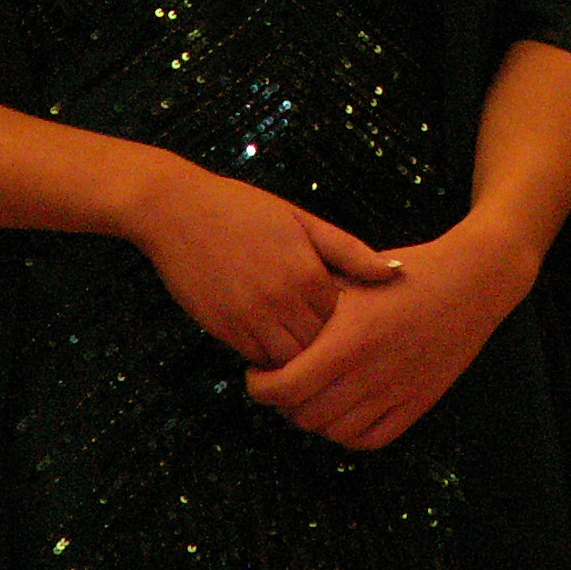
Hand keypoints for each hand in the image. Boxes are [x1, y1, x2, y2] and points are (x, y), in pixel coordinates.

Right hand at [129, 158, 398, 365]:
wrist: (174, 210)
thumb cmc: (242, 209)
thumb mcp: (300, 220)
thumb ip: (349, 250)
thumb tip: (396, 272)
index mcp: (308, 271)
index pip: (345, 319)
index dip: (348, 321)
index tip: (349, 316)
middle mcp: (283, 299)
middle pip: (323, 346)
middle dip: (328, 347)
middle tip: (332, 343)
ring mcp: (252, 318)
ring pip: (293, 360)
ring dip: (299, 356)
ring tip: (303, 344)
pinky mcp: (226, 329)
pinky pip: (260, 359)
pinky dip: (270, 355)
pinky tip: (272, 337)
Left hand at [243, 216, 529, 450]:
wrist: (469, 282)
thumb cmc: (405, 272)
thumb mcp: (351, 275)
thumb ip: (310, 300)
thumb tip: (268, 321)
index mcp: (349, 337)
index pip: (286, 386)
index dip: (260, 388)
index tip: (255, 375)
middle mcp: (371, 372)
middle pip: (305, 414)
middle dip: (283, 403)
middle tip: (279, 383)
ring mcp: (396, 393)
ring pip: (334, 432)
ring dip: (313, 419)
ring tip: (308, 396)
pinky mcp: (417, 405)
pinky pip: (370, 439)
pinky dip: (346, 434)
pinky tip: (340, 410)